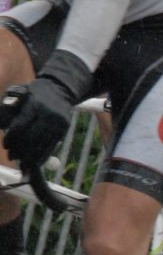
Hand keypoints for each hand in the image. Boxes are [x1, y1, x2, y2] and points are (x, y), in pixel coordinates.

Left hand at [0, 50, 92, 169]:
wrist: (60, 89)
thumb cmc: (33, 93)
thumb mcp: (17, 95)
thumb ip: (6, 109)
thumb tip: (1, 127)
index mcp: (34, 104)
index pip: (20, 127)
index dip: (11, 139)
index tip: (6, 146)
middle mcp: (48, 114)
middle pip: (31, 139)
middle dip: (20, 150)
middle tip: (11, 156)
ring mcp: (58, 122)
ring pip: (42, 145)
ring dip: (31, 157)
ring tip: (23, 165)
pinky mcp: (64, 129)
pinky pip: (52, 146)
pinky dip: (43, 156)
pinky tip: (35, 162)